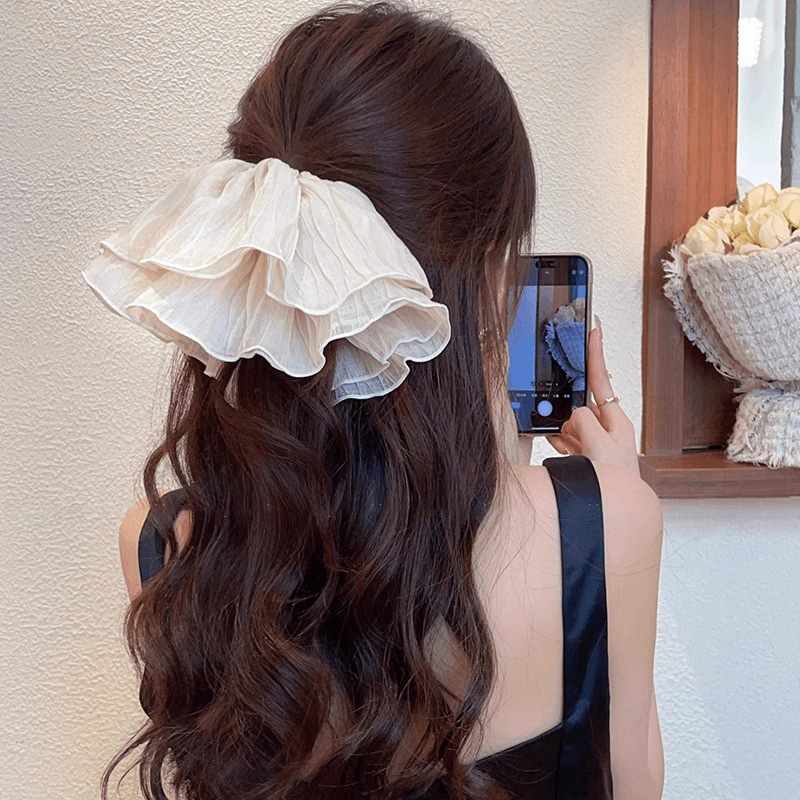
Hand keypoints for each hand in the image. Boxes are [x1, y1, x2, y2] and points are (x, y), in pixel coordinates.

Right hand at [546, 320, 639, 474]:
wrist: (612, 512)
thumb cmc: (616, 480)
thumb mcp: (599, 444)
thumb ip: (584, 422)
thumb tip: (574, 417)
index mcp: (616, 419)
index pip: (601, 379)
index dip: (595, 354)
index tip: (594, 329)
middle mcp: (607, 426)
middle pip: (580, 404)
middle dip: (567, 413)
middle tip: (570, 433)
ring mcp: (596, 439)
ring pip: (570, 423)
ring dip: (563, 433)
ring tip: (571, 452)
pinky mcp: (586, 452)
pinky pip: (566, 438)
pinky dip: (560, 443)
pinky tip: (563, 452)